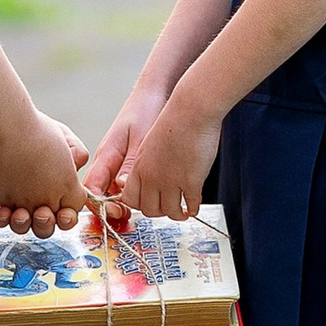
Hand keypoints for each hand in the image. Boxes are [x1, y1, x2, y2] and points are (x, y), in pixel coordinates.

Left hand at [0, 110, 89, 230]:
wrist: (3, 123)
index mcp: (58, 189)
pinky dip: (2, 219)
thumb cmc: (35, 129)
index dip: (67, 217)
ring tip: (20, 213)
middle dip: (46, 225)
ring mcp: (16, 201)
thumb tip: (77, 171)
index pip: (68, 213)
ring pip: (22, 227)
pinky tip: (3, 210)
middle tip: (42, 213)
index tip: (63, 214)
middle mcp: (38, 199)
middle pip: (46, 227)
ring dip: (23, 225)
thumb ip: (78, 155)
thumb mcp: (63, 136)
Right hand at [81, 81, 170, 215]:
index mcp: (106, 155)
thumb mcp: (141, 138)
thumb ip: (132, 163)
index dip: (99, 204)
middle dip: (109, 208)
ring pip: (110, 190)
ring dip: (121, 202)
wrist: (153, 93)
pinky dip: (130, 193)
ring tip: (138, 209)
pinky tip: (145, 196)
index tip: (116, 211)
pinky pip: (121, 183)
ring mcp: (114, 162)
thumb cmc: (146, 111)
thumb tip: (122, 187)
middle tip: (128, 216)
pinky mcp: (124, 161)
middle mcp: (107, 161)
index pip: (91, 187)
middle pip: (98, 193)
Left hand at [119, 91, 216, 222]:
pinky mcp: (191, 182)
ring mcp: (171, 182)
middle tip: (168, 208)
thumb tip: (145, 182)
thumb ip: (145, 165)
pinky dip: (193, 210)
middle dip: (159, 212)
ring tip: (183, 212)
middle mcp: (151, 178)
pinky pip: (190, 205)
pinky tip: (194, 208)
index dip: (140, 204)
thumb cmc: (173, 123)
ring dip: (177, 214)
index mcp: (138, 167)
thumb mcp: (148, 144)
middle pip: (149, 210)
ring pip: (169, 212)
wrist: (191, 111)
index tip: (150, 203)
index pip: (131, 199)